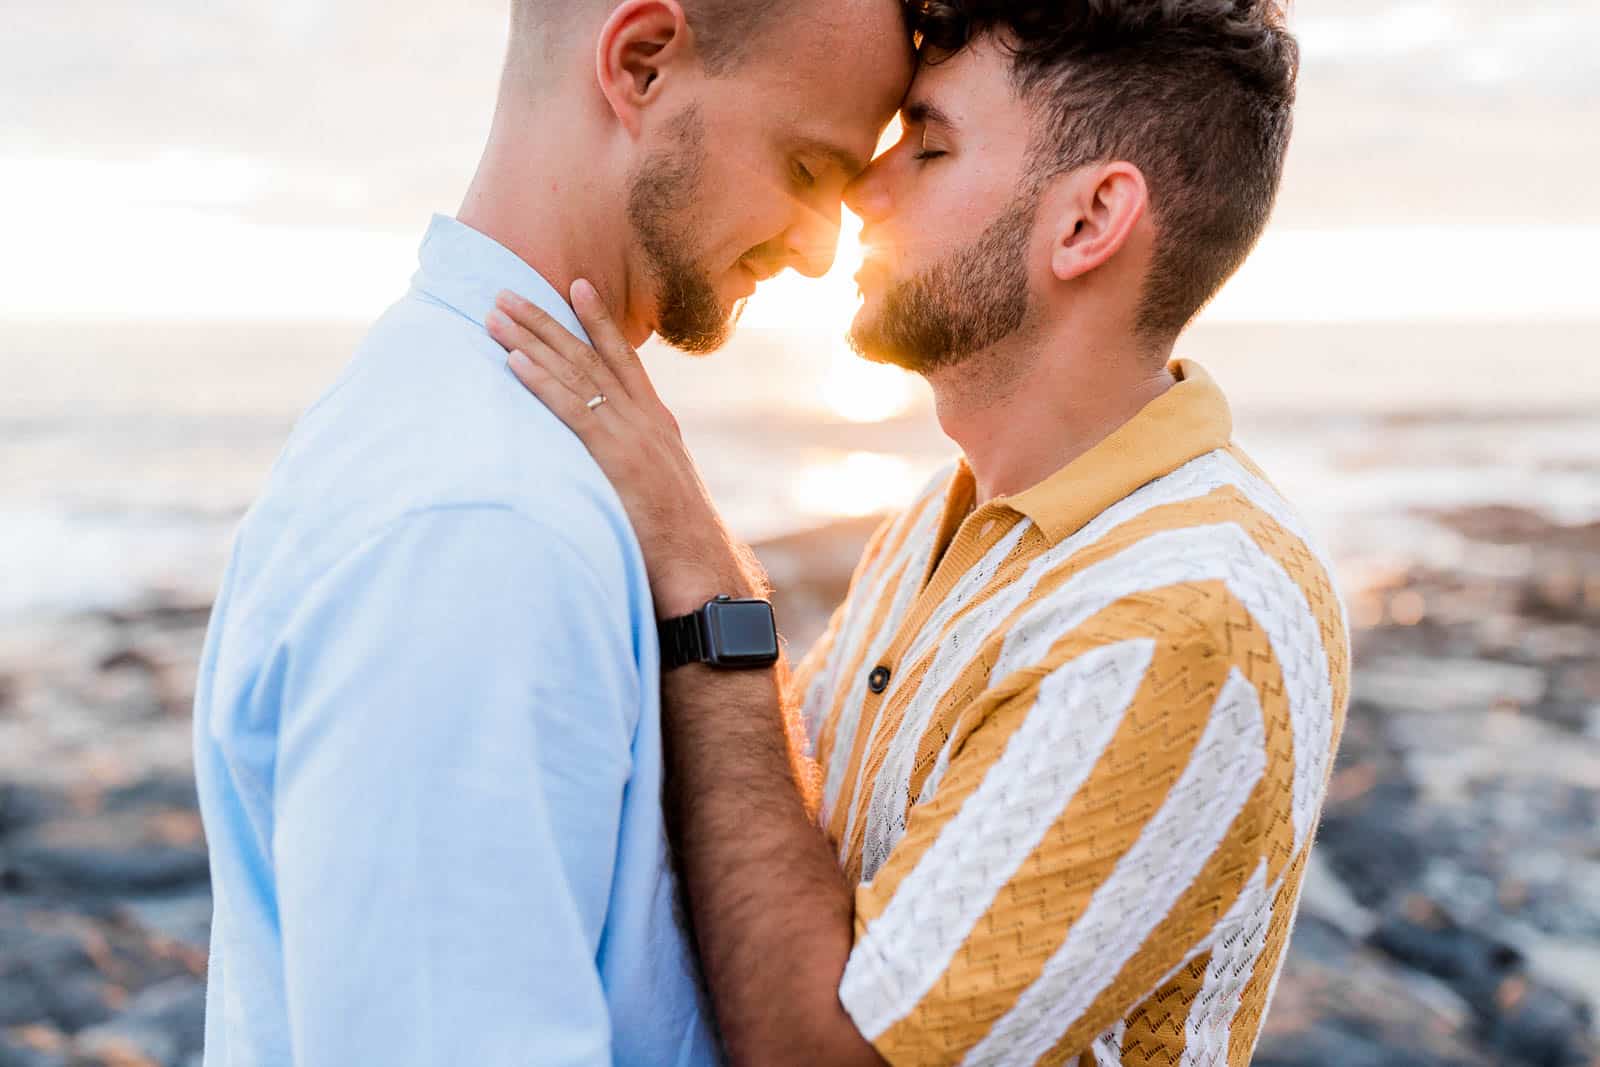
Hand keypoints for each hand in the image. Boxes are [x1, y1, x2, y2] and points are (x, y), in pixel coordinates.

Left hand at [487, 280, 767, 618]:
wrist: (703, 572)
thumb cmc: (679, 545)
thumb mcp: (660, 491)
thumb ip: (637, 467)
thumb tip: (616, 468)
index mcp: (658, 424)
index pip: (624, 359)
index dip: (599, 320)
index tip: (576, 285)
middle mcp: (646, 420)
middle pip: (589, 356)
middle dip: (547, 319)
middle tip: (506, 290)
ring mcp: (632, 436)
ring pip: (576, 374)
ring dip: (532, 340)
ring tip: (496, 314)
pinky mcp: (617, 459)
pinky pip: (573, 411)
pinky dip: (542, 382)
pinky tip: (515, 361)